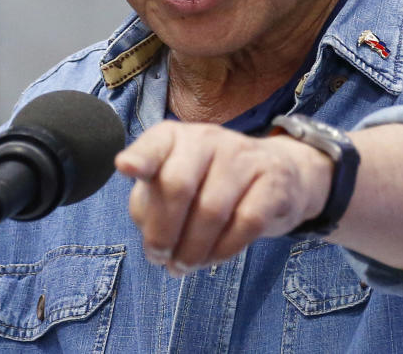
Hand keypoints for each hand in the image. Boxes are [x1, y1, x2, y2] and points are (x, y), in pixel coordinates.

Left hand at [115, 121, 332, 274]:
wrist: (276, 175)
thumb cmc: (209, 184)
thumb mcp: (173, 186)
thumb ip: (150, 204)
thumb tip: (150, 231)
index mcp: (177, 137)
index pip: (156, 143)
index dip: (141, 157)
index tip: (126, 168)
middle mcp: (209, 139)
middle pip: (178, 185)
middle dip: (163, 232)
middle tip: (160, 258)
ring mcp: (244, 156)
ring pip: (212, 210)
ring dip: (192, 250)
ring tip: (184, 265)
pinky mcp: (273, 181)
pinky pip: (246, 223)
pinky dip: (224, 250)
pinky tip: (213, 258)